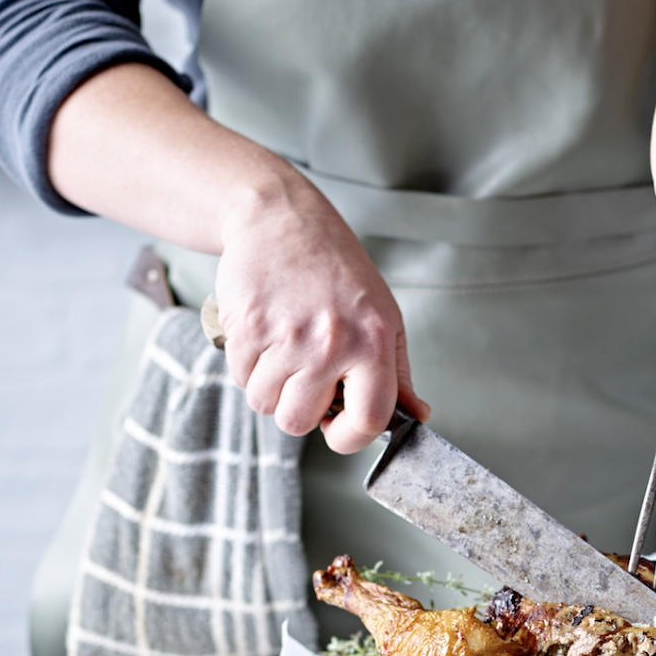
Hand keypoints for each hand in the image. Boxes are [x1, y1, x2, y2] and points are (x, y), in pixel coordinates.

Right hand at [212, 179, 429, 452]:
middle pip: (299, 422)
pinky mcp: (246, 328)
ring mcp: (285, 337)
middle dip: (298, 408)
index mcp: (373, 342)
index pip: (369, 421)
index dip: (349, 437)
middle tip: (305, 376)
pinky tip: (265, 333)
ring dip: (270, 386)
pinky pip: (239, 377)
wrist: (280, 218)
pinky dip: (248, 364)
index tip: (338, 427)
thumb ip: (397, 374)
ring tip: (285, 349)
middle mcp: (330, 342)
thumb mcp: (384, 316)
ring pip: (264, 403)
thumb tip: (416, 416)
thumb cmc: (335, 268)